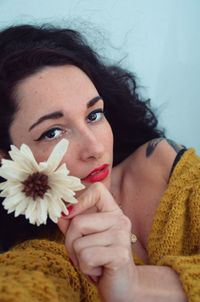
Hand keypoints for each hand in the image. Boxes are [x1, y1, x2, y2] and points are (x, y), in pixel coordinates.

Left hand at [58, 182, 137, 301]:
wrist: (122, 285)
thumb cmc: (99, 258)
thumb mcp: (83, 237)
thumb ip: (71, 223)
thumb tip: (59, 213)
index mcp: (112, 211)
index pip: (97, 189)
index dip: (79, 200)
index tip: (70, 215)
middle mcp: (120, 220)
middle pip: (78, 222)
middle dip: (71, 242)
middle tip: (82, 253)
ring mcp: (122, 236)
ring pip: (79, 242)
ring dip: (78, 258)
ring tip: (93, 261)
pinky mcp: (120, 254)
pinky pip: (86, 257)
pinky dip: (85, 268)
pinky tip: (98, 269)